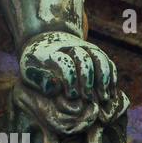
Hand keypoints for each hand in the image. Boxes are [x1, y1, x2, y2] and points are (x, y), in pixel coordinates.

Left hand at [13, 30, 127, 134]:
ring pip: (100, 58)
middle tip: (87, 98)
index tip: (71, 96)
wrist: (45, 44)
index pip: (65, 63)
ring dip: (104, 79)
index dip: (70, 80)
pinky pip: (108, 62)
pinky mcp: (95, 53)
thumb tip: (56, 88)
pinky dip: (112, 77)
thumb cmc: (36, 65)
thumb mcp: (29, 72)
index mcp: (51, 51)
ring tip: (104, 98)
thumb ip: (39, 81)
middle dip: (87, 80)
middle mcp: (70, 46)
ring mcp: (84, 48)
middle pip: (84, 59)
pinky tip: (111, 93)